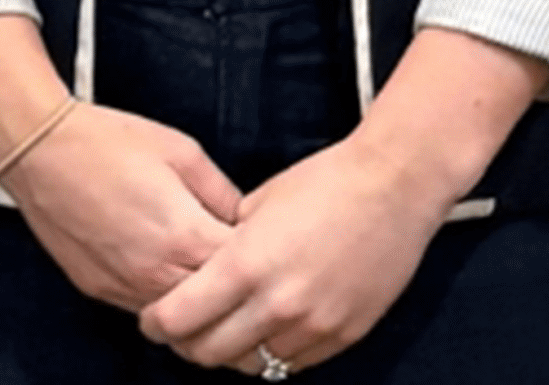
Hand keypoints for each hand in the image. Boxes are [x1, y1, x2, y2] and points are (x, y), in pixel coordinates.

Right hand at [2, 101, 244, 312]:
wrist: (40, 150)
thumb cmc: (103, 143)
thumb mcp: (183, 153)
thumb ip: (223, 192)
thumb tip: (245, 217)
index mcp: (185, 235)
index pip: (244, 271)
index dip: (258, 256)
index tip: (260, 243)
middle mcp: (156, 271)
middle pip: (216, 304)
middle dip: (231, 285)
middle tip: (236, 260)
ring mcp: (126, 286)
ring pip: (180, 318)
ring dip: (195, 297)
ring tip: (199, 265)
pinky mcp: (101, 290)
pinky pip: (145, 308)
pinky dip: (162, 296)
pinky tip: (164, 268)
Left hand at [139, 135, 443, 373]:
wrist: (396, 185)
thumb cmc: (327, 183)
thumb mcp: (258, 204)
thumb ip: (226, 244)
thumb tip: (204, 269)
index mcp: (246, 264)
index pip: (180, 318)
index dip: (156, 324)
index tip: (152, 321)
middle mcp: (278, 302)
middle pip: (209, 352)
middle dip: (187, 345)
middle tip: (183, 333)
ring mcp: (314, 323)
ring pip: (253, 365)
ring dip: (233, 353)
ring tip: (227, 333)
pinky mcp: (344, 334)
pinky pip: (294, 363)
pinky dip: (274, 355)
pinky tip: (268, 333)